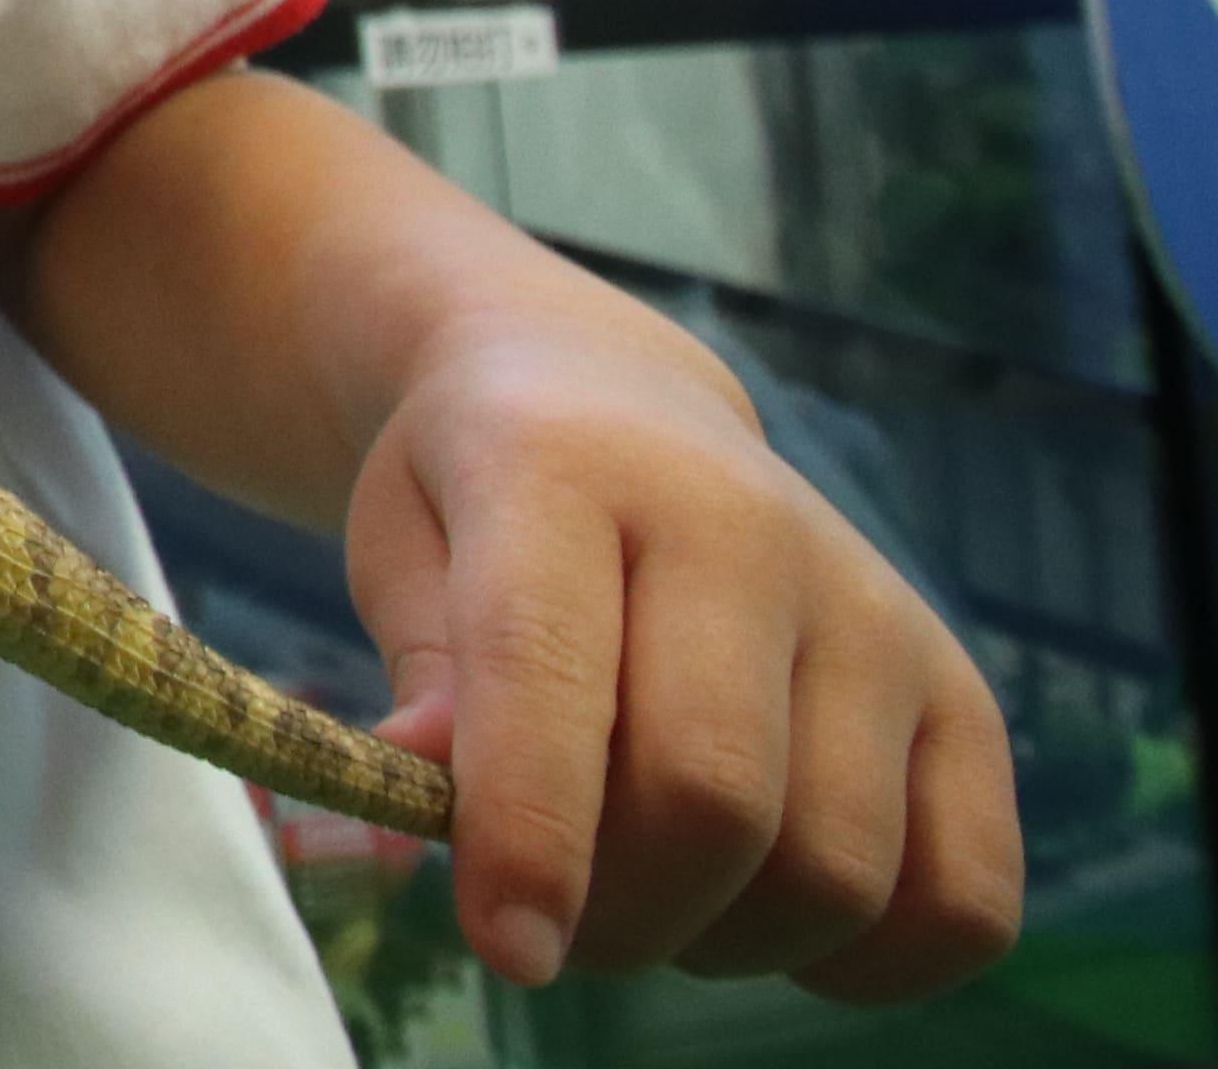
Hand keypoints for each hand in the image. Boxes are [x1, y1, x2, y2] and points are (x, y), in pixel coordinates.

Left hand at [350, 318, 1020, 996]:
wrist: (611, 400)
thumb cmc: (480, 501)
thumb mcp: (400, 551)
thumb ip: (420, 688)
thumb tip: (414, 828)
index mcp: (565, 470)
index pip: (549, 673)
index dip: (530, 837)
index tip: (508, 950)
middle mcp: (745, 525)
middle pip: (712, 795)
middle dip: (623, 911)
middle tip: (562, 923)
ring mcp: (874, 608)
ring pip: (836, 868)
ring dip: (729, 940)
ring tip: (654, 892)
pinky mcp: (962, 693)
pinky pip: (962, 901)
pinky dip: (867, 962)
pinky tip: (770, 913)